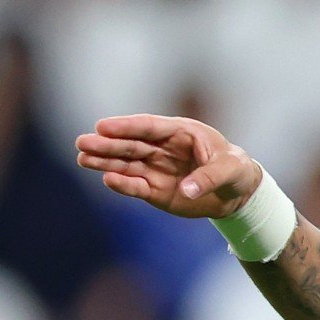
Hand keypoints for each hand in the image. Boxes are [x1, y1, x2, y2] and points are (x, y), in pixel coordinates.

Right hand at [74, 114, 260, 219]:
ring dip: (105, 162)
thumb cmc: (235, 170)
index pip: (148, 127)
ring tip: (83, 159)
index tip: (102, 126)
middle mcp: (163, 148)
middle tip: (82, 143)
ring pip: (126, 164)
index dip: (125, 126)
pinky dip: (122, 184)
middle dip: (106, 144)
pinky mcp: (155, 190)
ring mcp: (156, 169)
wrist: (238, 192)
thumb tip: (186, 190)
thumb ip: (209, 177)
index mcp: (180, 132)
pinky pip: (136, 186)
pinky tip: (107, 179)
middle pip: (130, 144)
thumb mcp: (230, 170)